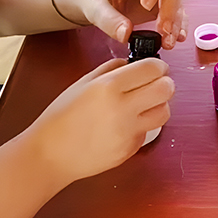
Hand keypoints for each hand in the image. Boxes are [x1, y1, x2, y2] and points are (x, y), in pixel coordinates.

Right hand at [23, 55, 174, 184]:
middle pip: (167, 89)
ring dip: (158, 105)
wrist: (50, 154)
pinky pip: (148, 132)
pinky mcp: (130, 149)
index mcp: (109, 86)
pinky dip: (142, 125)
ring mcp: (128, 131)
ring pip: (164, 112)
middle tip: (154, 84)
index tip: (156, 68)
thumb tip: (131, 64)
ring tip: (142, 105)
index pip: (152, 68)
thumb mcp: (82, 83)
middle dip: (164, 83)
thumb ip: (110, 69)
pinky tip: (124, 125)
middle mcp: (122, 108)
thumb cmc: (60, 117)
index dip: (158, 66)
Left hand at [75, 0, 186, 46]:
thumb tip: (126, 34)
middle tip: (163, 31)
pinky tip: (176, 38)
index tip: (146, 5)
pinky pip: (177, 14)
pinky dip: (179, 27)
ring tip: (168, 42)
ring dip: (176, 23)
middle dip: (171, 10)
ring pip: (177, 2)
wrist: (98, 4)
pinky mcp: (162, 6)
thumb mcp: (95, 9)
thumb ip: (108, 20)